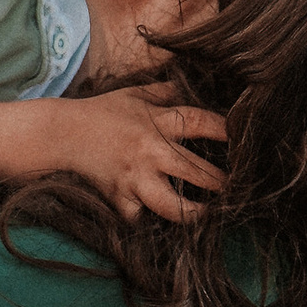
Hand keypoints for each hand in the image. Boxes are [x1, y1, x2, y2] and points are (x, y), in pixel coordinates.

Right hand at [53, 79, 226, 222]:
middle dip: (220, 181)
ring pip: (171, 204)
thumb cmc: (101, 112)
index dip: (227, 131)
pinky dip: (149, 221)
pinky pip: (140, 218)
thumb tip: (191, 83)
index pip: (200, 123)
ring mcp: (135, 178)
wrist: (62, 134)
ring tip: (209, 215)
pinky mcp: (119, 198)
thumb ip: (165, 91)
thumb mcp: (134, 94)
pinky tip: (163, 223)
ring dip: (194, 213)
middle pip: (196, 170)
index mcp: (157, 122)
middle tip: (237, 187)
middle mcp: (150, 152)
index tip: (244, 139)